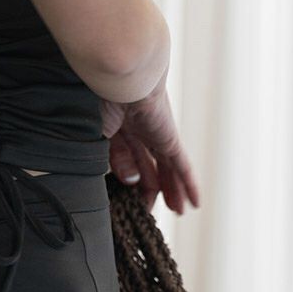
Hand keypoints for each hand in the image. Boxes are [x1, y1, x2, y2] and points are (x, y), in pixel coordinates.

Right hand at [99, 81, 200, 214]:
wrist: (121, 79)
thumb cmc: (100, 100)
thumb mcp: (97, 136)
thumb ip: (109, 159)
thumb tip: (130, 181)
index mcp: (114, 127)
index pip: (122, 161)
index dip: (125, 182)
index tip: (125, 202)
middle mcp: (136, 132)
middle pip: (148, 167)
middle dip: (151, 190)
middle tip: (150, 212)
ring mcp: (155, 136)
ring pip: (167, 170)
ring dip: (172, 191)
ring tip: (177, 211)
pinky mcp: (170, 140)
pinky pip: (182, 167)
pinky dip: (189, 185)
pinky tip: (195, 203)